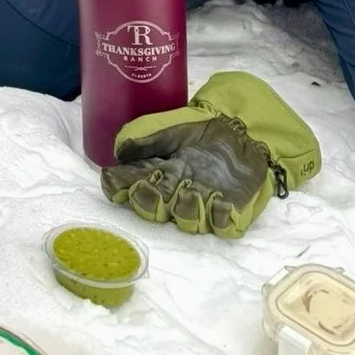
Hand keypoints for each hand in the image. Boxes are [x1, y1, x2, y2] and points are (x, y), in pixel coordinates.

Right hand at [101, 72, 320, 238]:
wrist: (242, 132)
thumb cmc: (203, 132)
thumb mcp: (174, 130)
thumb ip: (149, 141)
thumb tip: (119, 151)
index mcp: (159, 174)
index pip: (132, 185)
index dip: (120, 187)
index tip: (112, 181)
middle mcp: (176, 194)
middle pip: (155, 209)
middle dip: (148, 203)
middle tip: (145, 189)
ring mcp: (203, 205)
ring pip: (187, 220)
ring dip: (185, 210)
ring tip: (188, 193)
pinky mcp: (229, 210)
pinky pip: (222, 224)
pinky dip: (220, 217)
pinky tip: (220, 203)